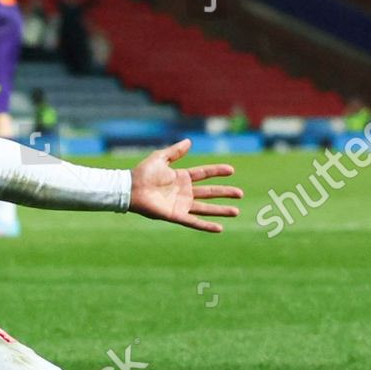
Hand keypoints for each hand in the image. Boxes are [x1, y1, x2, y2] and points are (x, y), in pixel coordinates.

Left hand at [128, 139, 242, 232]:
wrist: (130, 188)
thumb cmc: (142, 173)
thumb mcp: (161, 158)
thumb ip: (175, 151)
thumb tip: (189, 141)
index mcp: (181, 177)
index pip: (204, 174)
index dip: (217, 171)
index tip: (232, 170)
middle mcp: (184, 192)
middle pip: (209, 192)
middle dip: (224, 193)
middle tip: (240, 194)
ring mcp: (180, 204)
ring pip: (205, 208)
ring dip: (220, 210)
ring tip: (236, 211)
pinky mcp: (175, 215)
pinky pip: (194, 221)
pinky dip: (206, 225)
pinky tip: (219, 228)